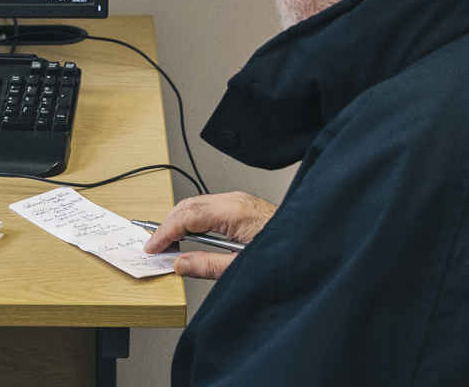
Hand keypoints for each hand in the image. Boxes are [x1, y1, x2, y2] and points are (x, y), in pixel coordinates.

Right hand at [143, 191, 276, 279]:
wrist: (317, 246)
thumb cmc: (286, 254)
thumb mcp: (242, 268)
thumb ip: (207, 265)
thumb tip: (179, 264)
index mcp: (235, 212)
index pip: (187, 216)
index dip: (165, 232)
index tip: (152, 248)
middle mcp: (236, 201)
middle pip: (188, 205)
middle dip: (167, 225)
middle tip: (154, 247)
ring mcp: (240, 201)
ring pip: (197, 204)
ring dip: (179, 222)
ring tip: (168, 243)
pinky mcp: (244, 207)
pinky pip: (209, 208)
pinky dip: (193, 221)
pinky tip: (190, 237)